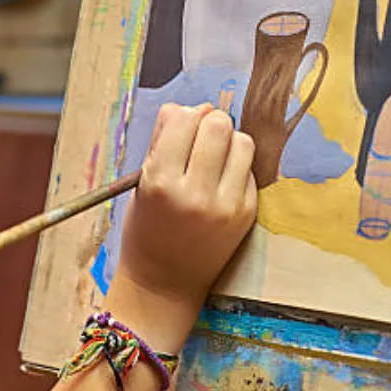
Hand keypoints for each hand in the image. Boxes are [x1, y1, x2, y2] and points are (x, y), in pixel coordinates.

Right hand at [108, 104, 256, 351]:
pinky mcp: (245, 215)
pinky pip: (249, 171)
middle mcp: (195, 192)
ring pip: (242, 142)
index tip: (181, 127)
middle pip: (218, 125)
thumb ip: (163, 140)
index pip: (183, 119)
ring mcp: (225, 205)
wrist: (164, 283)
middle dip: (209, 123)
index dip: (183, 116)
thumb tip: (195, 107)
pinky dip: (236, 168)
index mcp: (160, 181)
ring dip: (228, 142)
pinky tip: (220, 182)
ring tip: (214, 158)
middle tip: (201, 138)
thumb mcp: (141, 183)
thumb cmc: (146, 230)